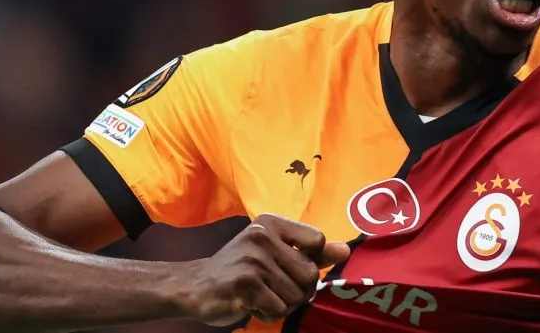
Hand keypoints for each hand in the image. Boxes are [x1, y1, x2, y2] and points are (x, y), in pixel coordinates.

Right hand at [177, 214, 350, 325]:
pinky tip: (251, 304)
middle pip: (309, 274)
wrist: (194, 286)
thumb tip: (345, 250)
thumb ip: (310, 251)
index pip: (318, 240)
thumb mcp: (275, 252)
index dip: (310, 260)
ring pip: (295, 295)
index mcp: (271, 224)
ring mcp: (253, 260)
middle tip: (273, 287)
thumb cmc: (241, 268)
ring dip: (282, 304)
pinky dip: (268, 314)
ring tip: (261, 295)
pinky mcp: (245, 284)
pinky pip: (278, 309)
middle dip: (297, 290)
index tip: (289, 265)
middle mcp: (262, 236)